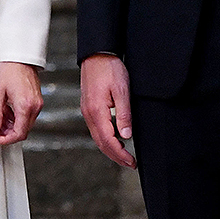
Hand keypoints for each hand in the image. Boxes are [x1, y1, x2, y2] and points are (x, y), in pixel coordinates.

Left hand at [0, 60, 42, 144]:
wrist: (20, 59)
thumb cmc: (9, 71)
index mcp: (24, 105)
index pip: (19, 133)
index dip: (6, 140)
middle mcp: (34, 107)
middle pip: (23, 131)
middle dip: (9, 134)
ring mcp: (38, 104)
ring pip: (26, 125)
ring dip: (13, 126)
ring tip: (1, 116)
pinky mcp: (37, 102)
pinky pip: (28, 117)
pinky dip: (18, 118)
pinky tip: (9, 111)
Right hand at [80, 54, 136, 168]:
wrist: (97, 54)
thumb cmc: (110, 69)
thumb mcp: (122, 90)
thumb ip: (123, 114)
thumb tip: (126, 136)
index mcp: (96, 111)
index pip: (108, 141)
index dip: (120, 154)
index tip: (132, 162)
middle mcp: (88, 114)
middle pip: (101, 143)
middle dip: (116, 156)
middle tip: (131, 164)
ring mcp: (87, 111)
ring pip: (98, 138)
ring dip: (110, 149)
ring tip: (125, 156)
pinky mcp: (89, 107)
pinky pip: (96, 129)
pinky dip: (106, 139)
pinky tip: (116, 140)